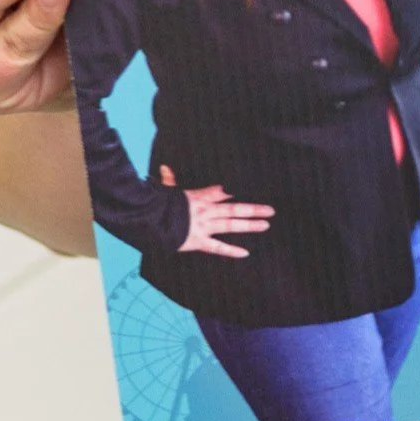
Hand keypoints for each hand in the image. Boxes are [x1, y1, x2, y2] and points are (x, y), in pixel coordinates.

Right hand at [159, 165, 274, 257]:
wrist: (148, 219)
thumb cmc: (157, 204)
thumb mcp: (167, 190)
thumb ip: (170, 179)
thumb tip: (165, 167)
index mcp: (199, 197)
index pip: (222, 193)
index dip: (237, 192)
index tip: (252, 190)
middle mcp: (206, 211)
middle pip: (233, 208)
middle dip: (253, 209)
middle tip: (271, 211)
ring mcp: (203, 226)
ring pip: (230, 225)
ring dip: (248, 225)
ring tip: (265, 225)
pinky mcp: (197, 241)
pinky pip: (216, 247)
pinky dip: (230, 251)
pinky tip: (244, 253)